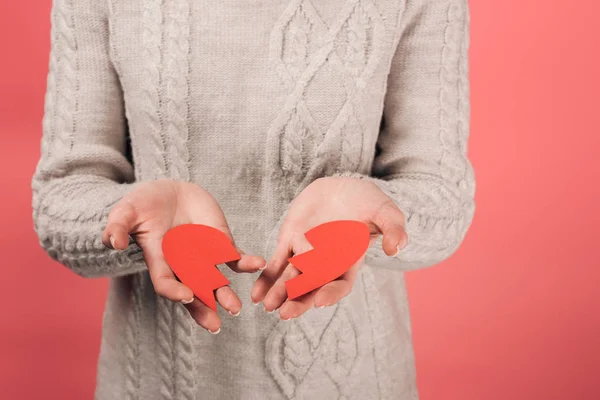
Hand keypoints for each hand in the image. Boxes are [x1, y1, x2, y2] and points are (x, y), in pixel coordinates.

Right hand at [102, 179, 265, 332]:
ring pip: (217, 281)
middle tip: (214, 326)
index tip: (186, 296)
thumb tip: (112, 243)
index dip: (174, 291)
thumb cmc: (143, 204)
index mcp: (160, 259)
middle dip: (203, 308)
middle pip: (194, 291)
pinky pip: (235, 257)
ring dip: (226, 294)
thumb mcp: (126, 211)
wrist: (168, 192)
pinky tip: (257, 265)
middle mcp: (183, 263)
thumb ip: (118, 226)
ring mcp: (203, 255)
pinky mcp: (220, 243)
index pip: (166, 282)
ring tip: (236, 308)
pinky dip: (246, 262)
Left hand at [251, 176, 407, 319]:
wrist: (342, 187)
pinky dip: (266, 277)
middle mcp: (326, 263)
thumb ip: (393, 228)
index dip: (331, 293)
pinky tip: (255, 294)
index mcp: (348, 261)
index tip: (320, 301)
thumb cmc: (367, 201)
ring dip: (279, 293)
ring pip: (290, 278)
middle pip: (312, 288)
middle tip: (285, 314)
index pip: (341, 284)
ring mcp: (306, 254)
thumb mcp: (384, 211)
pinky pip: (276, 262)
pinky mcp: (289, 241)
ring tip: (267, 306)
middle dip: (298, 301)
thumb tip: (398, 247)